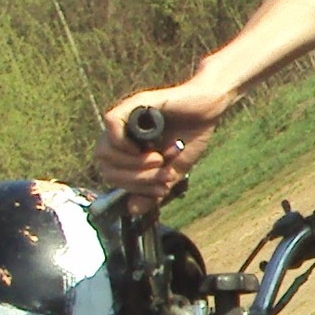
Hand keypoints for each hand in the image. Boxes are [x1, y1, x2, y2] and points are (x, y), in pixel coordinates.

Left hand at [94, 73, 229, 206]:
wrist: (209, 112)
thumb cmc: (190, 138)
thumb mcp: (170, 172)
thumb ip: (152, 192)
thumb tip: (132, 210)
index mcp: (125, 150)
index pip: (111, 176)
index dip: (133, 188)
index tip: (159, 189)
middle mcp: (121, 135)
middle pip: (105, 166)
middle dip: (134, 179)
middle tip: (160, 173)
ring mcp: (126, 119)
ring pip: (105, 150)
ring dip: (132, 163)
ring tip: (158, 160)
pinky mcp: (134, 104)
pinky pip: (112, 123)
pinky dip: (125, 141)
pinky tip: (145, 146)